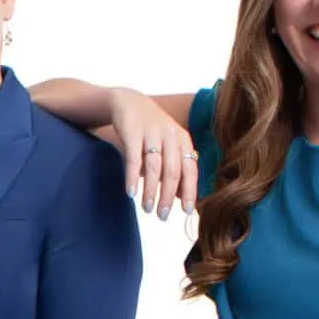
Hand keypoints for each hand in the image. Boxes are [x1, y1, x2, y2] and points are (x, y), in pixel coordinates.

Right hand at [108, 89, 197, 218]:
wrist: (128, 102)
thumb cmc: (150, 131)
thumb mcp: (168, 145)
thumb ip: (175, 168)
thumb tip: (182, 197)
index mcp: (183, 140)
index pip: (190, 169)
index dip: (190, 191)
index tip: (186, 212)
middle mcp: (170, 136)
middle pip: (173, 171)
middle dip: (168, 197)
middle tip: (163, 216)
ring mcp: (151, 133)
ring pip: (155, 167)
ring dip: (151, 191)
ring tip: (147, 209)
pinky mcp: (132, 132)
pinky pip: (134, 159)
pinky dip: (133, 177)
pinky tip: (131, 193)